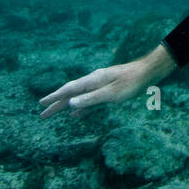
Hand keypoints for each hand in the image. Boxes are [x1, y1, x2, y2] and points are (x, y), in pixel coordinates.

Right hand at [37, 46, 174, 117]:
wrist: (148, 73)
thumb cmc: (131, 83)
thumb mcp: (110, 94)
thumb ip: (90, 99)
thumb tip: (69, 104)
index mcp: (92, 81)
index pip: (68, 90)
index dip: (54, 98)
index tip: (40, 104)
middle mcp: (93, 82)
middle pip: (70, 94)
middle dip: (56, 104)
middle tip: (42, 115)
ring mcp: (100, 86)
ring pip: (79, 98)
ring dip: (66, 106)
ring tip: (53, 113)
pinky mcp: (107, 91)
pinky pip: (89, 101)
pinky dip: (81, 108)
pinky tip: (76, 114)